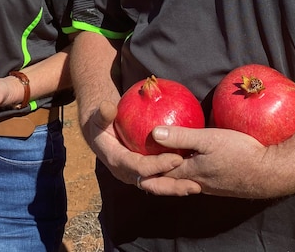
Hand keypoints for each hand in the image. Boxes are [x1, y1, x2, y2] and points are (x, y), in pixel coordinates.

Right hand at [83, 100, 197, 196]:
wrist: (98, 134)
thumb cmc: (100, 122)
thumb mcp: (99, 116)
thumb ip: (103, 113)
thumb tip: (108, 106)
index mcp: (117, 160)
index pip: (139, 167)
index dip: (158, 165)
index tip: (176, 158)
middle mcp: (126, 172)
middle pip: (151, 184)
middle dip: (172, 187)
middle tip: (193, 185)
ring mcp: (134, 175)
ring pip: (157, 185)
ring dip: (176, 187)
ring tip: (196, 186)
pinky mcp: (142, 173)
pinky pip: (159, 179)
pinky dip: (173, 180)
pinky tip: (192, 176)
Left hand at [140, 125, 281, 198]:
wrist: (271, 172)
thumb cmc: (240, 153)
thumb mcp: (208, 139)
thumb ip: (181, 137)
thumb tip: (153, 134)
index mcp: (190, 173)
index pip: (159, 175)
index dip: (144, 168)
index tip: (130, 159)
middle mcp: (197, 184)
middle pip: (168, 183)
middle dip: (152, 177)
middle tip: (138, 168)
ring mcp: (209, 187)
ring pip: (182, 183)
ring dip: (168, 176)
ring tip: (158, 164)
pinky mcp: (221, 185)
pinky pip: (196, 180)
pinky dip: (185, 174)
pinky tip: (188, 163)